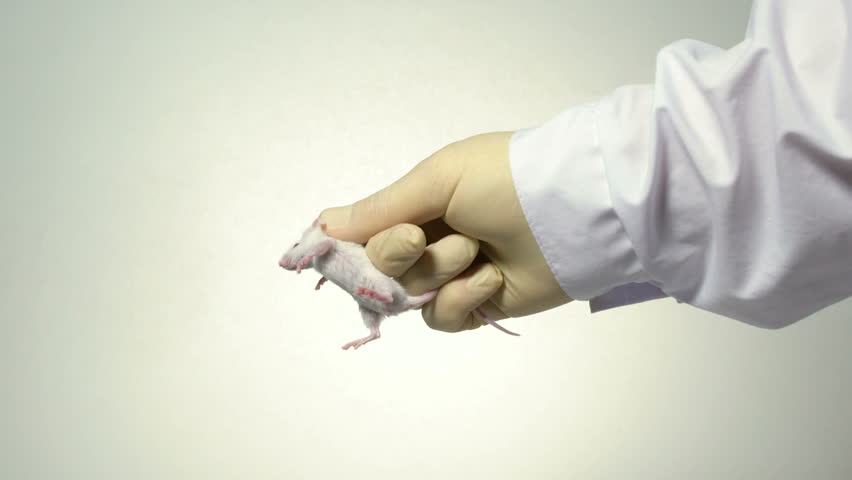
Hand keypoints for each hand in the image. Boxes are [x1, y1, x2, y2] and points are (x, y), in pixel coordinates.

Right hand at [320, 132, 572, 332]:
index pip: (361, 236)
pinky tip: (490, 279)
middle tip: (422, 238)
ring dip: (441, 272)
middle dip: (398, 256)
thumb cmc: (503, 181)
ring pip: (410, 297)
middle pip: (378, 270)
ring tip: (479, 250)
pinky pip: (442, 319)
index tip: (341, 246)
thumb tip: (319, 228)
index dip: (351, 247)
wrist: (571, 211)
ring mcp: (452, 275)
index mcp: (416, 205)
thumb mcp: (435, 180)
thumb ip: (378, 209)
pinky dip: (462, 299)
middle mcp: (429, 240)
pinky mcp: (476, 305)